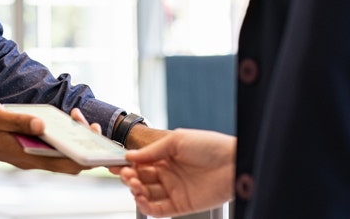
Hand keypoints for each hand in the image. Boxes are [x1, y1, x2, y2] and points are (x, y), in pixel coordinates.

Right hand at [0, 99, 99, 174]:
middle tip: (91, 124)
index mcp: (25, 156)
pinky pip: (52, 145)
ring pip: (62, 153)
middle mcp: (31, 159)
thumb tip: (42, 125)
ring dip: (74, 138)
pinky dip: (62, 133)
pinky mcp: (29, 146)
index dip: (84, 156)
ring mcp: (31, 154)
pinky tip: (64, 118)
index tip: (93, 137)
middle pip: (68, 160)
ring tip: (77, 115)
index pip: (64, 164)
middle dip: (85, 145)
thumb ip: (18, 121)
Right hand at [118, 128, 235, 215]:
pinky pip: (158, 209)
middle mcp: (168, 174)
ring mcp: (173, 190)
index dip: (126, 164)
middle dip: (129, 177)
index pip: (139, 163)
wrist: (234, 163)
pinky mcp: (181, 205)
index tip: (115, 163)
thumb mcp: (177, 140)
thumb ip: (152, 151)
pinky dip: (146, 206)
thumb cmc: (211, 147)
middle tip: (125, 173)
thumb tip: (130, 156)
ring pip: (146, 195)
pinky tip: (140, 198)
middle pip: (140, 179)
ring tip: (134, 183)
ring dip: (135, 190)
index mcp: (165, 157)